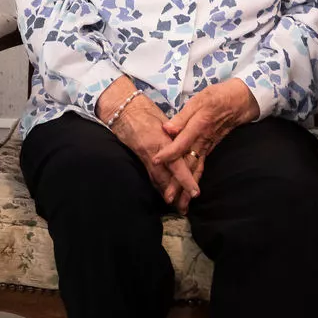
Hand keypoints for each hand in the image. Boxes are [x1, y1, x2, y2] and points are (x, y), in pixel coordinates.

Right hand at [96, 79, 197, 210]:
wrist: (123, 109)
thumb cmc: (145, 110)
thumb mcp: (164, 119)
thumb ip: (176, 133)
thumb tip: (191, 142)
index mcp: (161, 141)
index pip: (176, 164)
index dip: (185, 180)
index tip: (195, 192)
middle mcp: (153, 153)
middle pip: (166, 179)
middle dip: (176, 194)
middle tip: (185, 208)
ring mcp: (144, 157)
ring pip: (157, 180)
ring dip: (167, 193)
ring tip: (177, 206)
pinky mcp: (139, 158)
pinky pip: (150, 175)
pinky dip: (158, 185)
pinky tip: (164, 193)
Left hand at [154, 80, 259, 213]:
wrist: (240, 101)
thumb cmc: (217, 96)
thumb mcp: (199, 100)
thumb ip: (182, 117)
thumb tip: (167, 129)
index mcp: (198, 127)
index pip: (180, 144)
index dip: (168, 153)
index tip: (155, 162)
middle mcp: (203, 141)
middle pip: (188, 164)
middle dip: (178, 183)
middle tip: (169, 199)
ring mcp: (208, 146)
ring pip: (196, 169)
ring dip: (187, 187)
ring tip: (181, 204)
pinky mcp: (210, 147)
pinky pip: (201, 166)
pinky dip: (195, 179)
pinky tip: (191, 190)